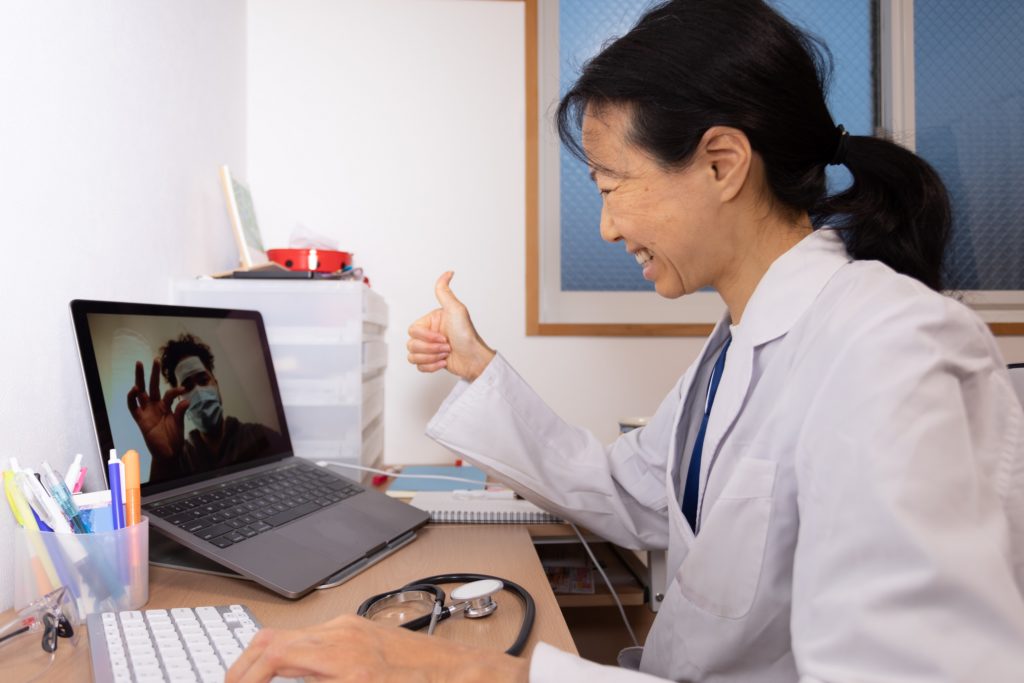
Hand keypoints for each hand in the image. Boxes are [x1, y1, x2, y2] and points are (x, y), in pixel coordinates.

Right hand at [126, 360, 187, 460]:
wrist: (167, 453)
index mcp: (166, 406)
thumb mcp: (180, 423)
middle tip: (156, 359)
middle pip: (152, 386)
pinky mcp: (140, 419)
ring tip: (139, 364)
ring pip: (140, 392)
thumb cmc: (174, 438)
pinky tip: (135, 388)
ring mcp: (146, 411)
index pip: (169, 394)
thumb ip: (180, 411)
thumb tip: (186, 399)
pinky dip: (131, 397)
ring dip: (139, 378)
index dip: (175, 390)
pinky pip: (132, 406)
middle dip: (153, 373)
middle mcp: (155, 406)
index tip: (184, 388)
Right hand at [225, 613, 528, 682]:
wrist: (469, 676)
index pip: (272, 656)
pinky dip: (291, 657)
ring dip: (266, 662)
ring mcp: (352, 628)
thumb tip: (288, 682)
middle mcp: (344, 636)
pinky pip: (313, 638)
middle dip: (244, 668)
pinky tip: (292, 677)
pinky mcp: (361, 630)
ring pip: (290, 637)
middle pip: (272, 641)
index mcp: (344, 661)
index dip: (243, 677)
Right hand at [407, 272, 495, 381]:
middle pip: (411, 344)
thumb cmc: (467, 335)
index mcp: (431, 321)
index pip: (413, 330)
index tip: (442, 336)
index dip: (426, 337)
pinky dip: (431, 366)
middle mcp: (429, 334)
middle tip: (447, 346)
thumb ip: (445, 292)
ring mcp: (430, 348)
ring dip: (431, 358)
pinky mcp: (432, 361)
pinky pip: (418, 366)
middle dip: (430, 349)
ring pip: (413, 356)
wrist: (475, 359)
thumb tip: (448, 273)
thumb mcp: (456, 310)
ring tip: (446, 354)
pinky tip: (444, 362)